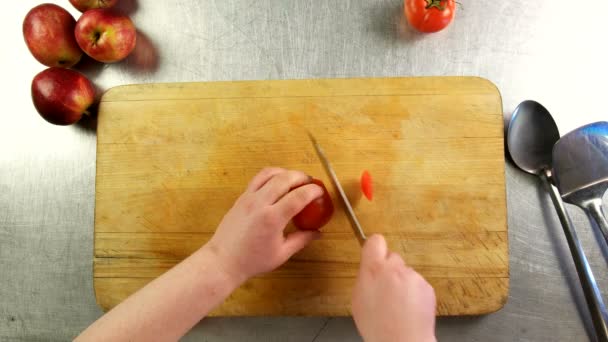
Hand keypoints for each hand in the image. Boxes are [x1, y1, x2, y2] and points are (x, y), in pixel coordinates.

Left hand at [206, 167, 323, 284]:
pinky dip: (271, 176)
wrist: (223, 261)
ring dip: (285, 172)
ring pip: (269, 173)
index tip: (320, 191)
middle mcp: (260, 203)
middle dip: (301, 176)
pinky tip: (277, 184)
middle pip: (284, 178)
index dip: (313, 191)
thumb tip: (318, 233)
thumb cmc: (253, 261)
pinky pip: (258, 179)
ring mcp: (248, 198)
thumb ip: (302, 240)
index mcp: (272, 218)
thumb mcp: (282, 254)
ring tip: (294, 179)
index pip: (298, 196)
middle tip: (310, 182)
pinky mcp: (241, 198)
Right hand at [352, 234, 436, 341]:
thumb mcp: (358, 299)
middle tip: (385, 288)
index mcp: (374, 269)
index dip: (375, 248)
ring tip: (397, 304)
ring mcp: (413, 277)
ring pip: (406, 272)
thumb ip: (365, 277)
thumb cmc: (377, 325)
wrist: (402, 341)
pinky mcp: (427, 286)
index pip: (375, 241)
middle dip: (389, 269)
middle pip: (393, 257)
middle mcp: (395, 269)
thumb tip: (369, 267)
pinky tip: (409, 308)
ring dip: (402, 283)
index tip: (374, 254)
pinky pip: (418, 284)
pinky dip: (414, 293)